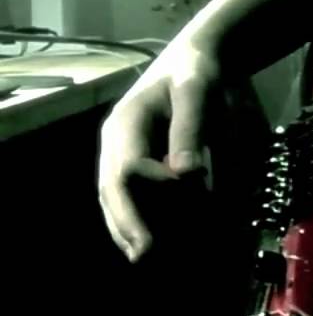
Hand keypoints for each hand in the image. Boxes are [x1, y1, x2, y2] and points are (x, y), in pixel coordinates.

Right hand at [98, 40, 219, 260]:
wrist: (196, 59)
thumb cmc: (197, 73)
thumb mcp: (197, 92)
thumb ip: (191, 128)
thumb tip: (187, 174)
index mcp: (126, 123)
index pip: (127, 169)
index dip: (150, 191)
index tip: (180, 202)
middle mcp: (115, 142)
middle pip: (111, 189)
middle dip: (126, 223)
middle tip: (143, 255)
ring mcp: (118, 152)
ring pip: (113, 197)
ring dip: (125, 226)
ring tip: (141, 256)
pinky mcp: (131, 160)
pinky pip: (124, 195)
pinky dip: (131, 218)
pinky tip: (143, 240)